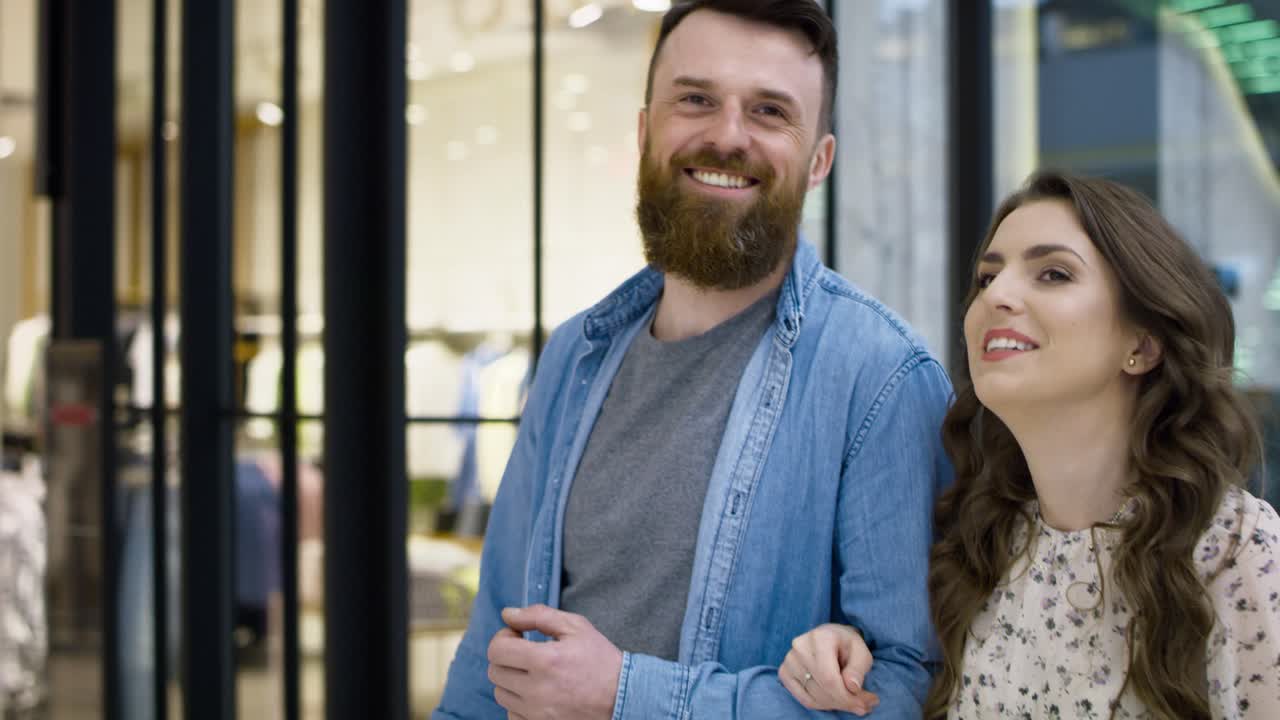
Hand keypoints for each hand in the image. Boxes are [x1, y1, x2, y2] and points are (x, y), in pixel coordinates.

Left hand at [486, 604, 621, 719]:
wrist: (623, 697)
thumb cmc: (600, 659)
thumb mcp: (576, 627)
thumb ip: (538, 615)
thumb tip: (507, 614)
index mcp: (545, 660)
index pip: (497, 650)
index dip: (503, 638)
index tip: (518, 636)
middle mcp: (537, 690)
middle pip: (495, 671)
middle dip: (506, 657)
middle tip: (525, 652)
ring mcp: (537, 713)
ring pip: (500, 694)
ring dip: (510, 679)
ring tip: (532, 673)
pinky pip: (511, 714)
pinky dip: (518, 702)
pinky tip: (536, 692)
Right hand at [779, 623, 878, 714]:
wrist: (831, 637)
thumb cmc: (847, 645)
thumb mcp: (861, 652)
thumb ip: (858, 669)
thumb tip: (852, 687)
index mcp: (820, 638)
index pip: (829, 678)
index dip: (846, 697)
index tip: (864, 705)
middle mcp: (800, 646)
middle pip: (821, 689)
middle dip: (844, 703)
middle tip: (863, 706)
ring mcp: (789, 659)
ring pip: (813, 697)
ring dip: (835, 705)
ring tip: (851, 702)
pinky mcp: (784, 671)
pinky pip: (803, 699)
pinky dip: (821, 705)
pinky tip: (834, 700)